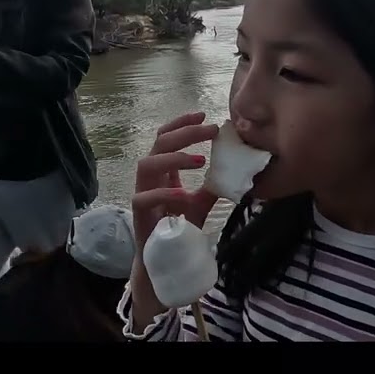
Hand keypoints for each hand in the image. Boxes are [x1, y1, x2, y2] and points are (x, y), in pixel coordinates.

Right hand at [131, 112, 219, 248]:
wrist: (166, 259)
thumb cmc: (179, 228)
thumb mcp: (201, 202)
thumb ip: (212, 186)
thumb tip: (236, 171)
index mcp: (162, 171)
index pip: (166, 137)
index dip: (182, 123)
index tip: (203, 115)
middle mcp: (150, 177)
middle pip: (160, 143)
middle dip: (185, 132)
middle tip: (210, 129)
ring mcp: (142, 193)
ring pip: (147, 164)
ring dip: (174, 157)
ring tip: (200, 159)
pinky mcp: (139, 213)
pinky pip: (145, 197)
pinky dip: (165, 193)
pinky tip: (184, 194)